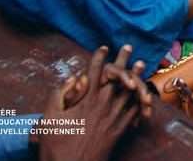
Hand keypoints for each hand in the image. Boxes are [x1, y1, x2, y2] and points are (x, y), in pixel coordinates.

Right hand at [36, 46, 144, 160]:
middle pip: (117, 76)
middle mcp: (103, 104)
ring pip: (130, 90)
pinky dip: (140, 98)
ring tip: (140, 63)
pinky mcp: (121, 129)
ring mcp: (114, 117)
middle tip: (127, 47)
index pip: (94, 72)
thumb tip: (73, 78)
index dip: (99, 58)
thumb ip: (59, 94)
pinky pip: (135, 110)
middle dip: (122, 60)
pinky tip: (143, 92)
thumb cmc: (57, 145)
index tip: (103, 48)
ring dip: (135, 75)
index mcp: (86, 99)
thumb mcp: (49, 117)